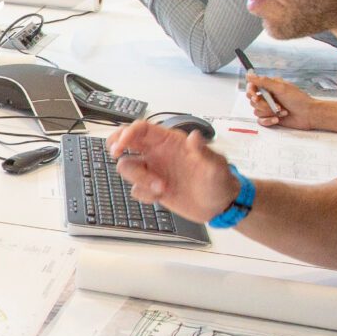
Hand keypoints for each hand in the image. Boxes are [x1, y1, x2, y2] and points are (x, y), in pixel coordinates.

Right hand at [107, 119, 238, 223]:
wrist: (220, 206)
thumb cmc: (220, 181)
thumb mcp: (216, 165)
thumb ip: (203, 151)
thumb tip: (194, 136)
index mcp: (170, 142)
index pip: (142, 129)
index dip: (127, 133)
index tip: (121, 145)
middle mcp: (158, 154)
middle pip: (126, 142)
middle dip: (116, 145)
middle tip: (117, 154)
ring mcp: (154, 171)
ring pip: (127, 167)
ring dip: (139, 179)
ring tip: (161, 187)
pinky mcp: (152, 188)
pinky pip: (136, 189)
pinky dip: (144, 194)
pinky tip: (161, 196)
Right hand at [245, 74, 315, 128]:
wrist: (308, 115)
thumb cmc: (298, 99)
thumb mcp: (281, 88)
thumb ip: (263, 81)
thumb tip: (249, 75)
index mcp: (270, 87)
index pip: (252, 87)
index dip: (251, 92)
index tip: (255, 96)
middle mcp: (268, 97)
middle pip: (253, 101)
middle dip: (263, 105)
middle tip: (274, 105)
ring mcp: (269, 108)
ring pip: (256, 111)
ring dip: (269, 112)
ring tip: (282, 111)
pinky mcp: (271, 118)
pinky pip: (261, 121)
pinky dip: (269, 121)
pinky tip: (278, 119)